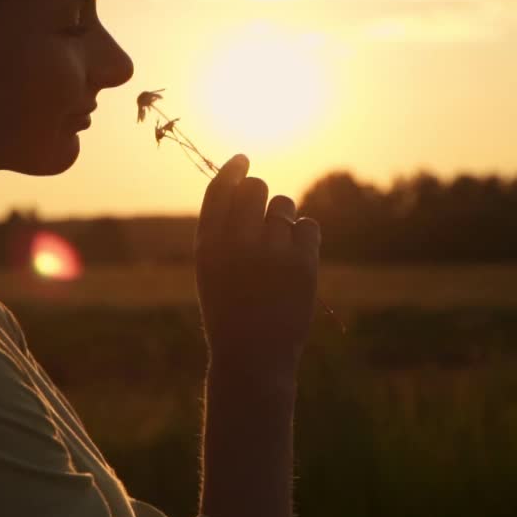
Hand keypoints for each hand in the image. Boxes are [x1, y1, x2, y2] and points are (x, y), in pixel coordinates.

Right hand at [195, 154, 320, 377]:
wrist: (253, 357)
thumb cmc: (229, 310)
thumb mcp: (211, 269)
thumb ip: (222, 229)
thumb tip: (245, 182)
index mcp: (208, 245)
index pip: (220, 189)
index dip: (233, 169)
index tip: (243, 160)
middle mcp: (237, 243)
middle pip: (255, 187)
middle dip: (260, 193)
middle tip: (263, 213)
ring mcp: (271, 252)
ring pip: (284, 205)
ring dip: (282, 218)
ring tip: (276, 249)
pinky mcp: (302, 264)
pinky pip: (308, 225)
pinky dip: (304, 236)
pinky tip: (295, 257)